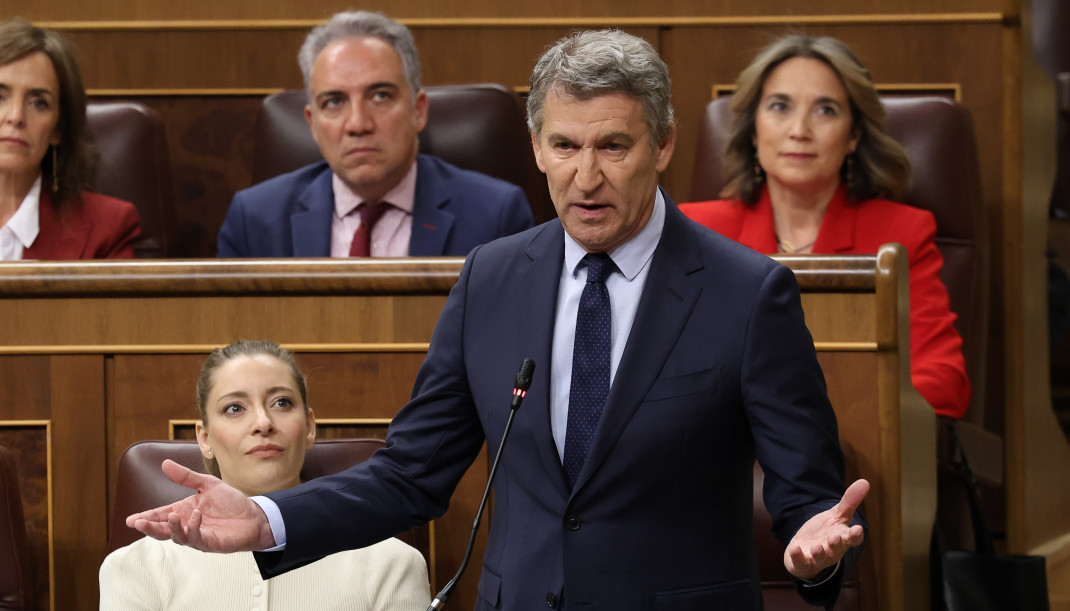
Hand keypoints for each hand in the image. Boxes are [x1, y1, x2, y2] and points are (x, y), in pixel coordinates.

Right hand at [125, 460, 275, 551]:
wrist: (254, 516)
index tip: (130, 519)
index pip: (161, 515)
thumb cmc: (231, 503)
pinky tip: (196, 515)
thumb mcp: (208, 484)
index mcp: (184, 511)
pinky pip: (197, 537)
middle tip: (137, 523)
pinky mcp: (210, 543)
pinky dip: (194, 527)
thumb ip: (186, 477)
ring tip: (172, 515)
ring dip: (172, 527)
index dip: (145, 517)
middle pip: (163, 529)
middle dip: (149, 527)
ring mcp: (197, 536)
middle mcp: (187, 525)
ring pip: (177, 537)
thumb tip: (164, 464)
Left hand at [784, 478, 868, 579]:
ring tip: (817, 547)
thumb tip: (865, 481)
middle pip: (837, 549)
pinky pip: (801, 562)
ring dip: (819, 553)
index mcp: (842, 538)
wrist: (807, 549)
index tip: (858, 529)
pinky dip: (798, 556)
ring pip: (821, 557)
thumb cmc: (826, 532)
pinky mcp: (803, 562)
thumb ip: (849, 502)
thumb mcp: (836, 515)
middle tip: (835, 538)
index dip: (855, 535)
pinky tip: (795, 548)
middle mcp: (832, 550)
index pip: (853, 538)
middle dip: (836, 544)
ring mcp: (817, 557)